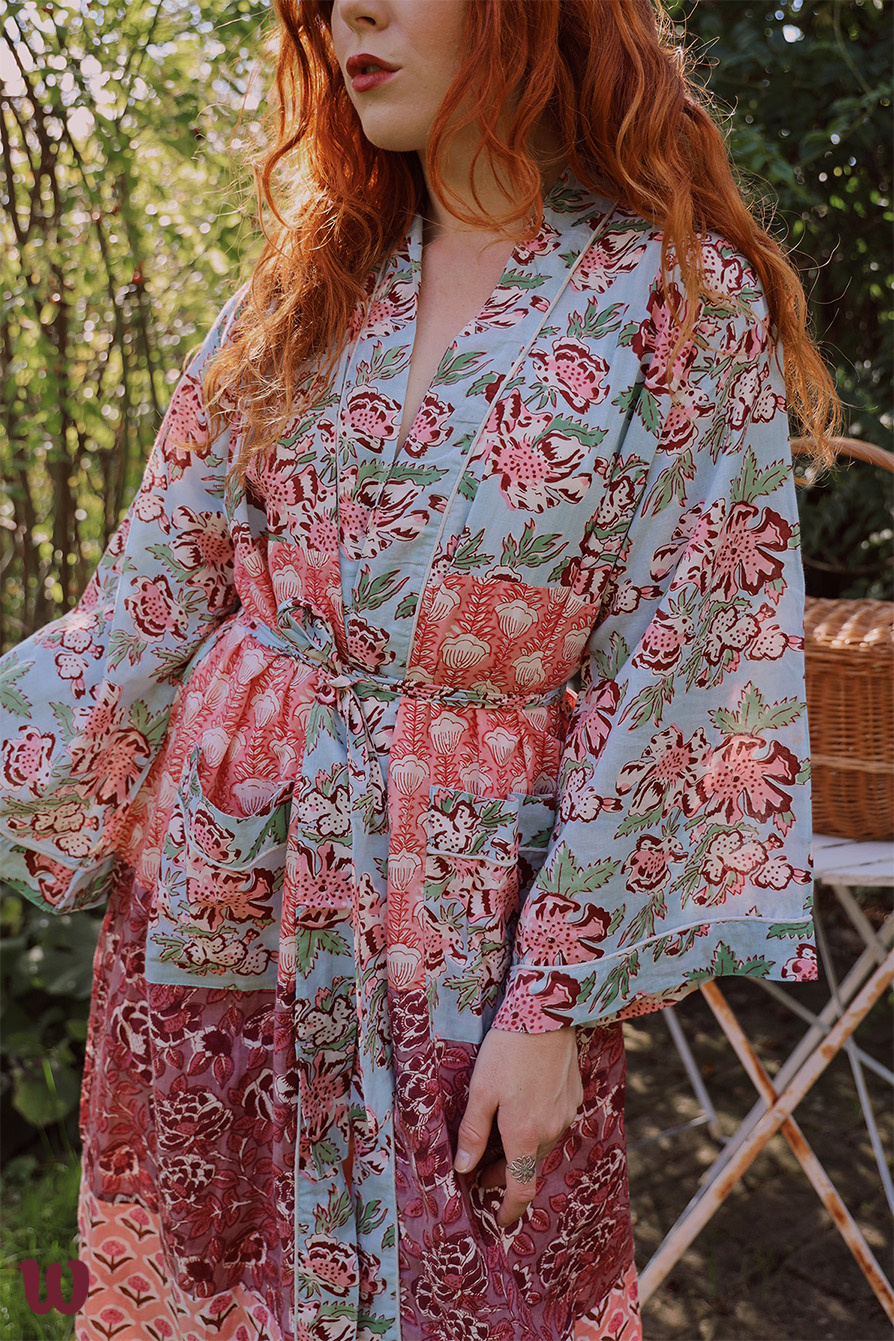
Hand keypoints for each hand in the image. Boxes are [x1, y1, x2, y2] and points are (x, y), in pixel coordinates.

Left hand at [453, 1025, 582, 1226]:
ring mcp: (566, 1113)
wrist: (547, 1014)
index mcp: (525, 1135)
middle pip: (529, 1165)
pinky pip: (554, 1123)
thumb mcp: (480, 1091)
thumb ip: (473, 1132)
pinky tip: (522, 1108)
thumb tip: (463, 1169)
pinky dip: (536, 1128)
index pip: (520, 1188)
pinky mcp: (574, 1095)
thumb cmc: (507, 1051)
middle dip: (506, 1174)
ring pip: (542, 1144)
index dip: (510, 1208)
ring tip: (498, 1139)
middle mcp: (551, 1130)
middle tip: (481, 1170)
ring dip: (521, 1150)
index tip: (500, 1219)